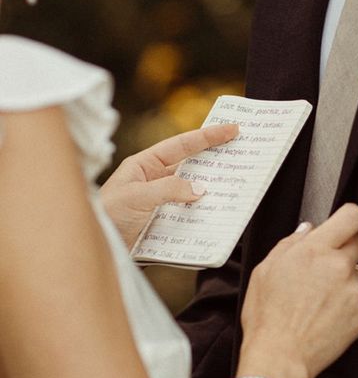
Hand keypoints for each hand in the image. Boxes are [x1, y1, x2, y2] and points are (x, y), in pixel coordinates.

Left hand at [100, 124, 237, 247]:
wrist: (94, 248)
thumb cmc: (106, 216)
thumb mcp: (136, 197)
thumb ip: (168, 190)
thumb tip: (200, 190)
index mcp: (145, 166)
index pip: (181, 145)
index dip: (207, 136)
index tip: (232, 129)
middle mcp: (155, 181)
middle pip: (191, 167)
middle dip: (215, 162)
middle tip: (243, 154)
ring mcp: (161, 203)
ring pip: (193, 193)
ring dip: (211, 194)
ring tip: (235, 190)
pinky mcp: (163, 224)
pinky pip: (188, 217)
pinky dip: (202, 218)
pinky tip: (216, 220)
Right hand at [240, 204, 357, 377]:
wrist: (280, 355)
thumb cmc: (267, 315)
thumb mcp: (265, 270)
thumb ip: (290, 244)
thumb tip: (308, 230)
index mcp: (314, 250)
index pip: (352, 217)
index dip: (349, 218)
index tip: (344, 225)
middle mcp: (339, 266)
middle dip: (346, 248)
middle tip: (326, 265)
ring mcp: (354, 290)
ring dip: (345, 278)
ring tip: (320, 298)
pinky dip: (347, 304)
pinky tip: (326, 315)